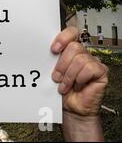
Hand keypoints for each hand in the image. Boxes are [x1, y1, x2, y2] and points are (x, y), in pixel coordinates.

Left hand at [50, 27, 107, 141]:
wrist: (70, 109)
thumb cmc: (61, 91)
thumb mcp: (52, 72)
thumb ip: (51, 60)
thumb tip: (42, 51)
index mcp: (70, 51)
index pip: (71, 33)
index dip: (63, 38)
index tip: (53, 49)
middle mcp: (82, 54)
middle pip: (74, 46)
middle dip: (62, 63)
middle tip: (56, 77)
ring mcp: (92, 62)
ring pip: (80, 59)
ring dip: (69, 75)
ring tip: (64, 85)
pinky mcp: (100, 72)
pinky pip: (89, 68)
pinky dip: (79, 79)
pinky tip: (77, 86)